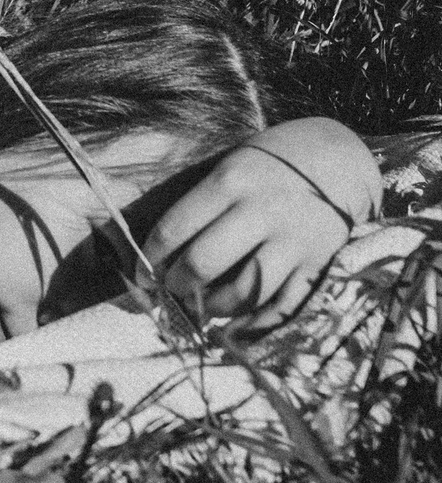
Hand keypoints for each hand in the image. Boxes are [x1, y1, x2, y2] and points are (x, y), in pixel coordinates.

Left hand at [142, 119, 375, 330]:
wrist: (343, 159)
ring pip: (243, 291)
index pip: (174, 228)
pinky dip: (256, 322)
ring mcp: (293, 241)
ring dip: (214, 308)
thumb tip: (165, 250)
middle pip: (204, 263)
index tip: (141, 275)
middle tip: (170, 291)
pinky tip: (237, 324)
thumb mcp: (232, 165)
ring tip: (201, 308)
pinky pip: (284, 306)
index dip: (150, 259)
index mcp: (229, 182)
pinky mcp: (320, 265)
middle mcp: (260, 212)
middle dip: (177, 286)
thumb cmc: (273, 161)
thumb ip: (203, 202)